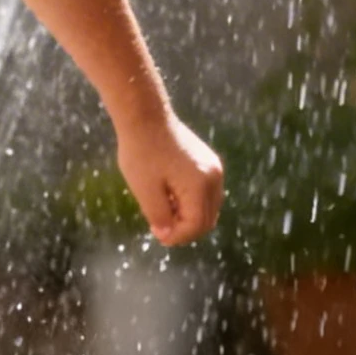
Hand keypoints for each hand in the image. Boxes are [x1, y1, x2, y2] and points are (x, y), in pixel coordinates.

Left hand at [115, 113, 223, 247]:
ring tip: (162, 209)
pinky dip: (191, 202)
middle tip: (159, 226)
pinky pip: (206, 193)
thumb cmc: (141, 153)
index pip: (196, 226)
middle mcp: (214, 178)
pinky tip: (170, 195)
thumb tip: (168, 235)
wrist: (145, 117)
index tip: (156, 233)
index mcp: (200, 186)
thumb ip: (159, 216)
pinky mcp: (209, 162)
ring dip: (188, 216)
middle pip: (207, 219)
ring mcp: (214, 169)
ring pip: (208, 208)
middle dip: (184, 229)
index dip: (177, 236)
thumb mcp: (145, 190)